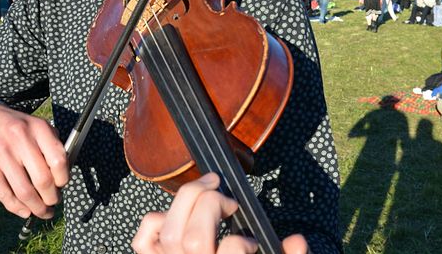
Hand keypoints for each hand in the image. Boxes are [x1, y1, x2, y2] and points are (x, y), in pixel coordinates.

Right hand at [0, 103, 68, 218]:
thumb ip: (51, 144)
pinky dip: (16, 208)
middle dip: (52, 198)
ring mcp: (1, 154)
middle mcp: (20, 140)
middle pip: (43, 180)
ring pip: (24, 191)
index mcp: (38, 128)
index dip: (63, 178)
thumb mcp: (36, 124)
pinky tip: (25, 211)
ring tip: (43, 212)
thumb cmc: (15, 125)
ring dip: (37, 208)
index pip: (58, 160)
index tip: (63, 184)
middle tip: (54, 202)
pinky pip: (4, 194)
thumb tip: (64, 173)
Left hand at [132, 173, 307, 253]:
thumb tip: (297, 241)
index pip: (229, 253)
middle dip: (212, 204)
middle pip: (194, 235)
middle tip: (229, 202)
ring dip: (186, 202)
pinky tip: (176, 215)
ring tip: (207, 193)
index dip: (240, 243)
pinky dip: (155, 221)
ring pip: (169, 232)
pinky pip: (144, 242)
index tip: (250, 243)